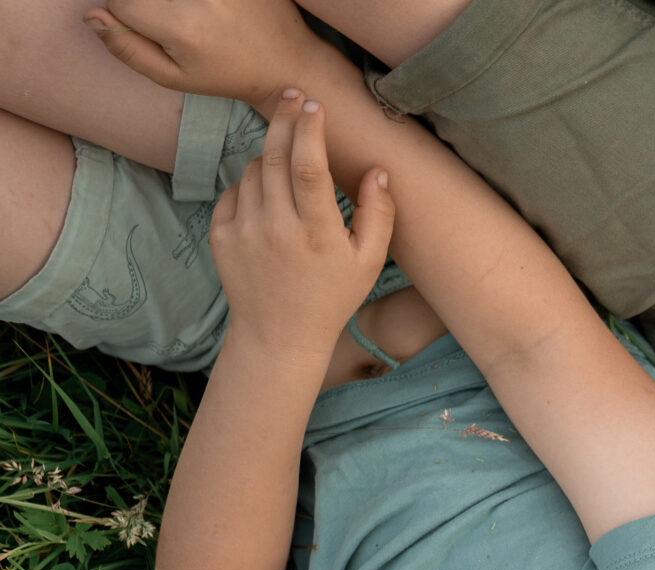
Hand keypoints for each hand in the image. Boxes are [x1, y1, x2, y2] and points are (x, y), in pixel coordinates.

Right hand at [85, 0, 338, 106]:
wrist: (287, 61)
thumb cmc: (227, 75)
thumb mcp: (174, 76)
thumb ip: (128, 48)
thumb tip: (91, 15)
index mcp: (182, 26)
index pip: (120, 2)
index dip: (127, 15)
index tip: (152, 29)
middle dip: (150, 4)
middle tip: (182, 21)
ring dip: (174, 2)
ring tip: (201, 17)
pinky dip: (198, 1)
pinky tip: (214, 11)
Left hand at [207, 96, 393, 365]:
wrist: (278, 335)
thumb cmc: (331, 297)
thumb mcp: (368, 263)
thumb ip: (378, 216)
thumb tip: (379, 172)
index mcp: (317, 233)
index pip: (310, 168)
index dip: (310, 131)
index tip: (313, 105)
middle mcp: (276, 228)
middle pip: (275, 156)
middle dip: (284, 120)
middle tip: (291, 94)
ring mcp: (243, 230)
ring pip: (253, 170)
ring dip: (270, 157)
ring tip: (287, 167)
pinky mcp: (221, 235)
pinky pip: (235, 191)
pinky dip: (251, 185)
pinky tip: (268, 200)